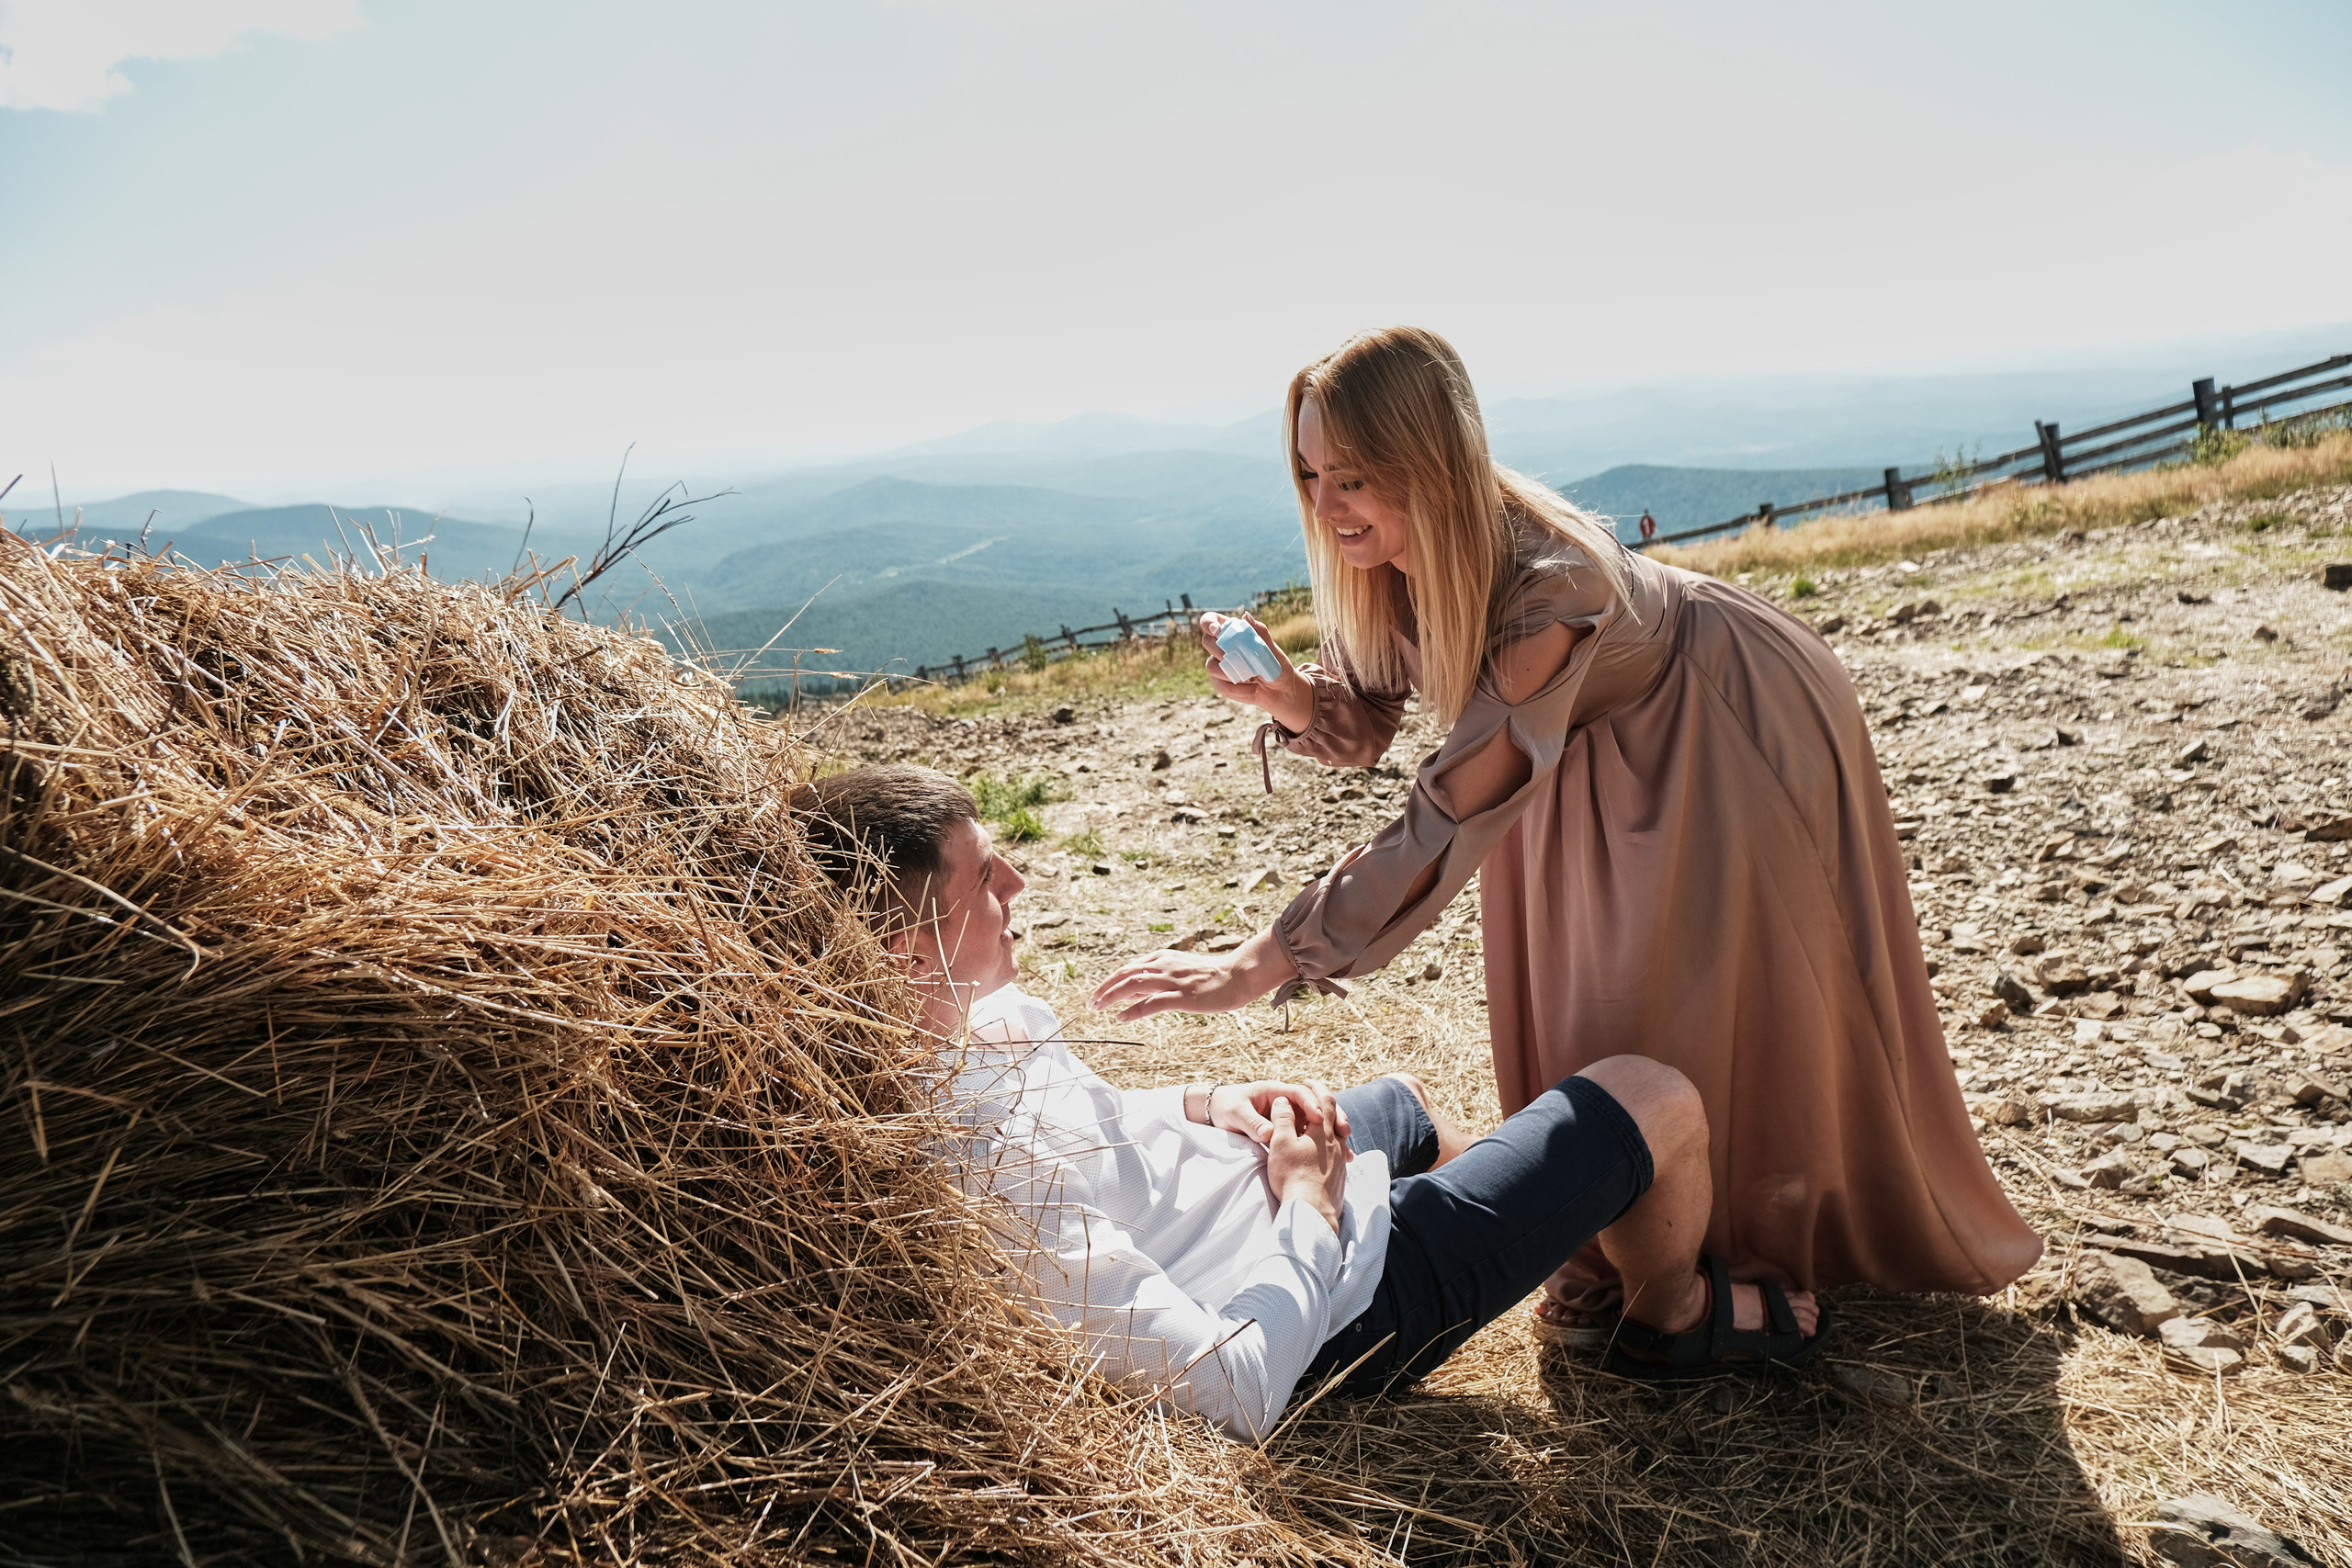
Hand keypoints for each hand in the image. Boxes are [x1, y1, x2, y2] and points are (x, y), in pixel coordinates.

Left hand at [1090, 927, 1297, 1020]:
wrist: (1238, 976)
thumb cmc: (1211, 977)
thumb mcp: (1179, 973)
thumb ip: (1155, 980)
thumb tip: (1130, 994)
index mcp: (1163, 958)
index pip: (1128, 968)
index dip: (1110, 981)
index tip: (1097, 994)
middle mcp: (1164, 966)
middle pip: (1125, 974)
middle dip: (1104, 988)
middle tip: (1091, 1004)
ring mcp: (1173, 981)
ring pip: (1133, 985)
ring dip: (1112, 997)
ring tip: (1099, 1009)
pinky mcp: (1183, 996)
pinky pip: (1152, 1003)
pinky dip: (1133, 1010)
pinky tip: (1121, 1018)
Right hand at [1197, 612, 1312, 733]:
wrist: (1280, 691)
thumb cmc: (1276, 666)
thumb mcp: (1272, 649)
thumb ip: (1259, 633)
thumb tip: (1246, 616)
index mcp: (1233, 632)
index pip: (1211, 620)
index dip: (1208, 622)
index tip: (1216, 630)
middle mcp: (1222, 647)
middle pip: (1207, 641)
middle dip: (1218, 649)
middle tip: (1235, 656)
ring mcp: (1219, 665)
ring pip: (1211, 665)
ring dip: (1230, 671)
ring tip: (1251, 676)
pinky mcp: (1220, 683)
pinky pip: (1219, 684)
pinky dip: (1237, 688)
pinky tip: (1250, 687)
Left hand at [1206, 1080, 1351, 1144]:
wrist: (1216, 1112)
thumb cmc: (1225, 1108)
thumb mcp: (1236, 1115)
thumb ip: (1252, 1123)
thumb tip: (1269, 1133)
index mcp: (1274, 1091)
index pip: (1299, 1093)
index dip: (1311, 1104)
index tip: (1320, 1118)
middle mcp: (1286, 1101)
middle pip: (1315, 1106)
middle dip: (1332, 1117)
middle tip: (1345, 1131)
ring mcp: (1289, 1115)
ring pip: (1317, 1123)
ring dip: (1332, 1134)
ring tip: (1346, 1152)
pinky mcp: (1289, 1129)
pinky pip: (1309, 1136)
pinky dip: (1323, 1146)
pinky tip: (1336, 1161)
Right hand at [1263, 1080, 1350, 1234]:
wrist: (1312, 1213)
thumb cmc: (1293, 1176)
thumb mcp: (1281, 1143)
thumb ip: (1283, 1118)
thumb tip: (1283, 1100)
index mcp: (1324, 1131)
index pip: (1326, 1100)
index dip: (1317, 1088)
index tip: (1307, 1082)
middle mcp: (1338, 1144)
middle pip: (1337, 1116)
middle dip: (1325, 1105)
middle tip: (1314, 1100)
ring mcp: (1341, 1162)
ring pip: (1339, 1136)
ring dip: (1329, 1126)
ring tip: (1316, 1126)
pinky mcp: (1340, 1177)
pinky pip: (1338, 1154)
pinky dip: (1330, 1146)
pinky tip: (1322, 1154)